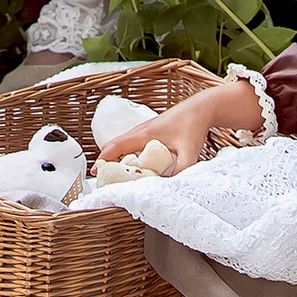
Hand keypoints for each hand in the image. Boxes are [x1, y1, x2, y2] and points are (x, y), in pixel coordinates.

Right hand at [97, 78, 248, 174]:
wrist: (201, 108)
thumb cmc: (193, 126)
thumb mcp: (189, 152)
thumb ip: (181, 170)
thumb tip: (169, 188)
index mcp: (145, 134)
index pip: (117, 146)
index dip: (104, 158)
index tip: (95, 172)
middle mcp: (141, 131)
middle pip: (114, 144)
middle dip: (105, 160)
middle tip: (101, 177)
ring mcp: (145, 130)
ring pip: (122, 143)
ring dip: (113, 156)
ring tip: (111, 174)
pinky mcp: (151, 131)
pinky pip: (130, 142)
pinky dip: (124, 152)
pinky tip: (130, 164)